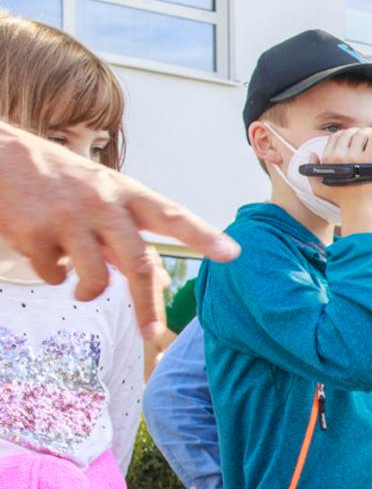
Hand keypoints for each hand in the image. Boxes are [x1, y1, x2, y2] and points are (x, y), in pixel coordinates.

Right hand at [0, 122, 238, 338]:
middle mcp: (102, 204)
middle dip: (147, 304)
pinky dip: (53, 274)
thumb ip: (129, 234)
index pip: (173, 215)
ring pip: (94, 279)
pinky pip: (55, 274)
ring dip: (90, 292)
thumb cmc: (62, 180)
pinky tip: (44, 252)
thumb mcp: (103, 196)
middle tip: (154, 333)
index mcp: (126, 193)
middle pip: (138, 263)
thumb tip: (154, 281)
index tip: (232, 254)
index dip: (204, 236)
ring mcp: (68, 217)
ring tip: (83, 289)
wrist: (0, 155)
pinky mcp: (34, 232)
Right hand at [316, 127, 371, 229]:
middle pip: (349, 133)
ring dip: (368, 131)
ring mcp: (354, 156)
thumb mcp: (318, 188)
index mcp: (327, 159)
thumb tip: (313, 155)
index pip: (335, 137)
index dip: (345, 134)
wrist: (358, 210)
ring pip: (361, 133)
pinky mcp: (369, 160)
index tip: (353, 137)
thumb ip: (311, 171)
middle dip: (357, 132)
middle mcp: (339, 155)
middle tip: (365, 136)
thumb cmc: (341, 200)